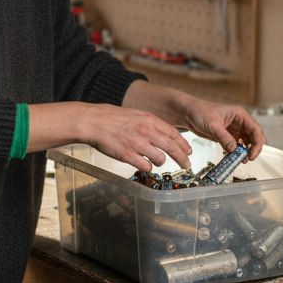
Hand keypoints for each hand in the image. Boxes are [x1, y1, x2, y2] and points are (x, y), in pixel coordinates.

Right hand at [29, 102, 191, 172]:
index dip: (184, 144)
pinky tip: (142, 164)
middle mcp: (146, 132)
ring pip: (160, 159)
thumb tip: (165, 133)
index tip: (189, 152)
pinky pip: (145, 166)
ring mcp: (137, 144)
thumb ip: (151, 123)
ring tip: (155, 161)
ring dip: (160, 162)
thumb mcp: (136, 115)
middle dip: (182, 159)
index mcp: (150, 120)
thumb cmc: (113, 118)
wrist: (94, 121)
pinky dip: (146, 167)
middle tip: (187, 165)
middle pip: (172, 148)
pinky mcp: (128, 155)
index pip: (174, 134)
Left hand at [121, 81, 265, 161]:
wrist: (187, 113)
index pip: (256, 129)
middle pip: (254, 137)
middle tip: (248, 159)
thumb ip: (225, 138)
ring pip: (246, 142)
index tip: (252, 154)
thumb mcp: (213, 125)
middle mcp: (239, 122)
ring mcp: (234, 130)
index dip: (257, 143)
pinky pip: (236, 146)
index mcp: (240, 115)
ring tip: (240, 161)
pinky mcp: (227, 136)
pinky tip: (232, 158)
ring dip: (245, 152)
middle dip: (253, 148)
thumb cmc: (200, 112)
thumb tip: (235, 150)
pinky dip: (236, 152)